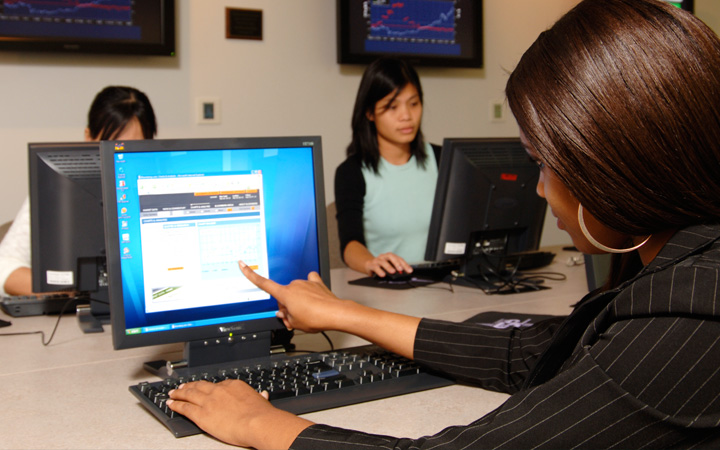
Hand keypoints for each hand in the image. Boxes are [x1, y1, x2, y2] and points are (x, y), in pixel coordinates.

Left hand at [167, 380, 311, 448]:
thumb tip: (263, 395)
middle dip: (190, 386)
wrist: (256, 422)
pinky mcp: (201, 414)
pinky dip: (176, 405)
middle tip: (183, 387)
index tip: (205, 389)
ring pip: (189, 394)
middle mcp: (219, 391)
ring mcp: (209, 401)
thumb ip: (259, 397)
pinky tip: (171, 404)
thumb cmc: (260, 414)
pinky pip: (185, 408)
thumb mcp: (261, 401)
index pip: (217, 385)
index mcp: (233, 386)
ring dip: (179, 393)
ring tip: (173, 394)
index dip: (208, 387)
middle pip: (200, 386)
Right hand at [238, 261, 346, 332]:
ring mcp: (305, 282)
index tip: (242, 264)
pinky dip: (309, 290)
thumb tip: (283, 312)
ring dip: (299, 301)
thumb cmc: (316, 318)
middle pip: (282, 295)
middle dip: (286, 306)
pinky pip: (309, 282)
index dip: (250, 274)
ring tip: (308, 313)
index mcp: (285, 294)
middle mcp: (294, 285)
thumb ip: (285, 317)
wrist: (335, 314)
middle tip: (295, 318)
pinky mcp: (316, 282)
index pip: (263, 283)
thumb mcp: (294, 323)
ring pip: (296, 292)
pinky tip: (314, 296)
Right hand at [364, 252, 412, 277]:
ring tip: (393, 272)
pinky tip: (383, 275)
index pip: (398, 258)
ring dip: (388, 266)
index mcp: (390, 256)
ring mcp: (377, 260)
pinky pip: (375, 267)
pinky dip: (379, 271)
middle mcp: (383, 256)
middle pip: (391, 257)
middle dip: (396, 263)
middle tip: (401, 269)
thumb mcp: (389, 266)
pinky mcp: (371, 265)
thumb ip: (397, 269)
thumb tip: (405, 273)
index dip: (405, 264)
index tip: (410, 270)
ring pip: (383, 261)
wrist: (368, 265)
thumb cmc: (381, 266)